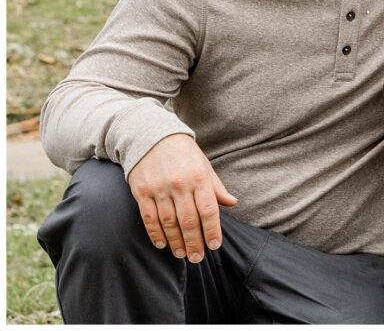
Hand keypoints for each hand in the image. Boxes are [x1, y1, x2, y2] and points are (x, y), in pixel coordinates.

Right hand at [126, 133, 236, 263]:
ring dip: (176, 242)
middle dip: (194, 243)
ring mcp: (159, 189)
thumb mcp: (204, 165)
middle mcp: (180, 184)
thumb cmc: (183, 152)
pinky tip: (162, 244)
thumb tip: (232, 203)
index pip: (208, 210)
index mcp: (199, 177)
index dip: (212, 230)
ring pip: (169, 223)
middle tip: (197, 258)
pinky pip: (149, 218)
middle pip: (189, 221)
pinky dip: (156, 234)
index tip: (214, 246)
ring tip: (182, 254)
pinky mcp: (142, 192)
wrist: (150, 136)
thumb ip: (216, 187)